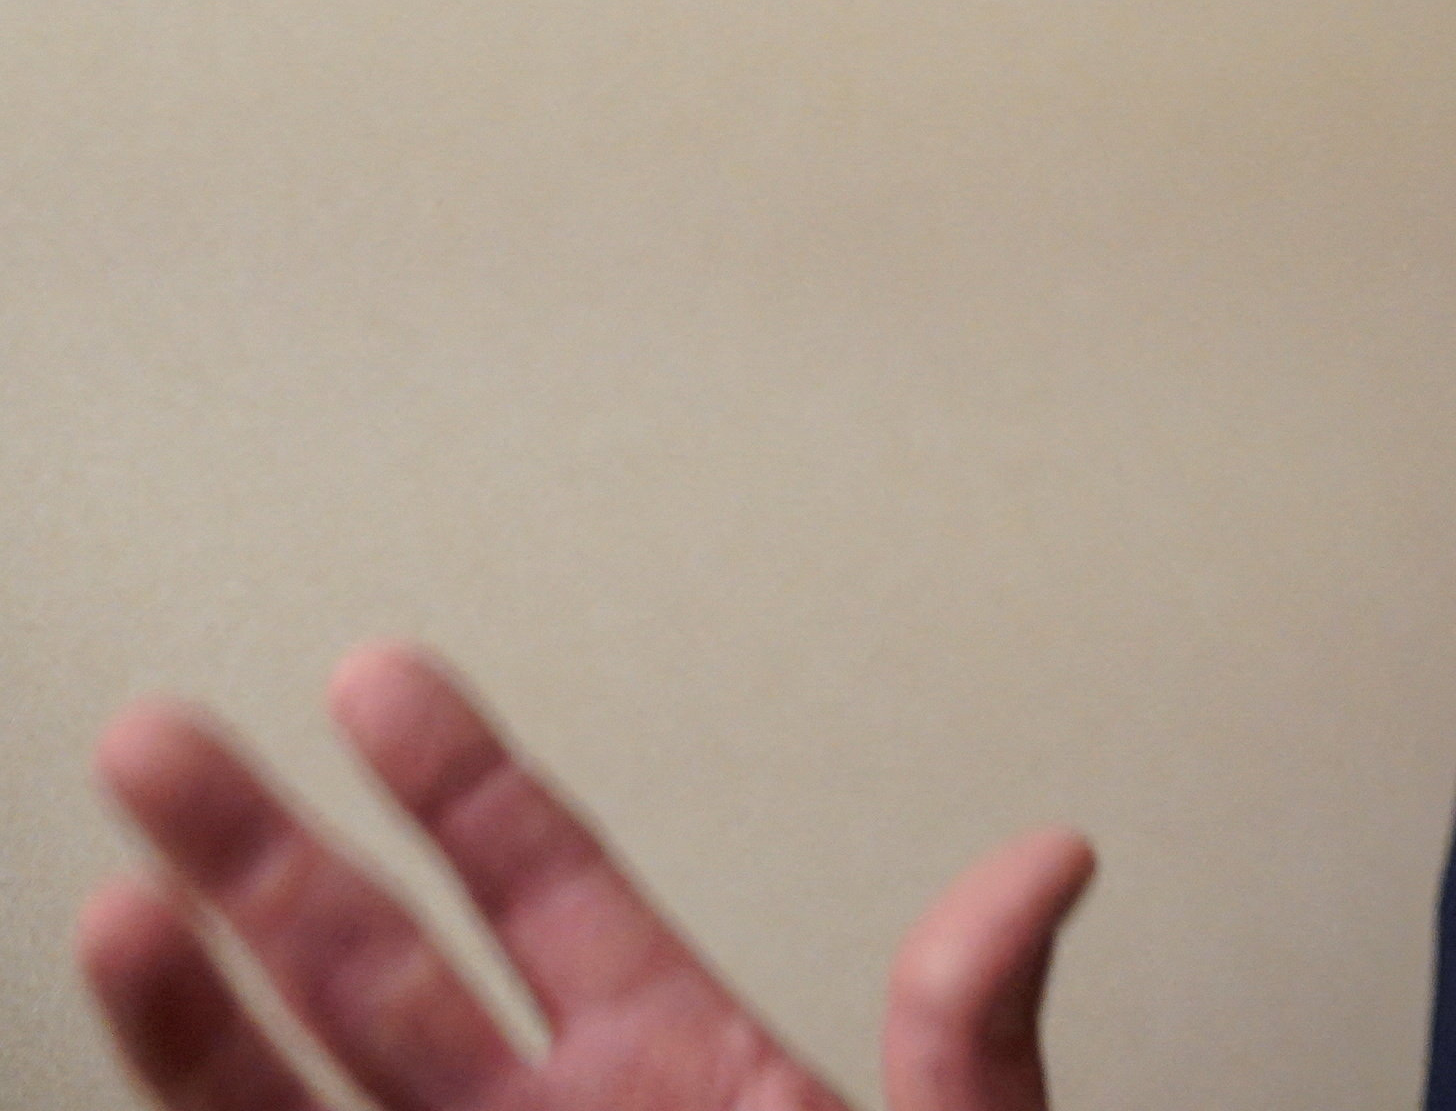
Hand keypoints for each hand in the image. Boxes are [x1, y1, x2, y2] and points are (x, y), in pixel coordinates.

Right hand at [77, 644, 1094, 1110]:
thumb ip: (968, 1034)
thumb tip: (1046, 862)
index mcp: (680, 1070)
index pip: (545, 888)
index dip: (456, 782)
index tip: (374, 675)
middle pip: (376, 972)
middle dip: (264, 855)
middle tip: (165, 743)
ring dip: (193, 1018)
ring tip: (119, 911)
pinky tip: (137, 1090)